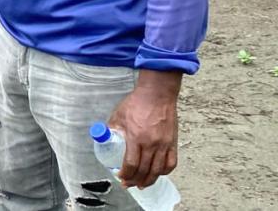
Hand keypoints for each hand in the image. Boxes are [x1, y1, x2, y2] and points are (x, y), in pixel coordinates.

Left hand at [108, 71, 180, 188]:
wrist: (157, 95)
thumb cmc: (137, 103)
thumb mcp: (118, 115)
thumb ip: (112, 129)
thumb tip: (105, 138)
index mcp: (136, 137)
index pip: (131, 164)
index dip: (125, 174)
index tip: (121, 177)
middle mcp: (151, 144)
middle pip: (144, 170)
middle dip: (135, 180)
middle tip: (129, 184)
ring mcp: (163, 144)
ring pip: (158, 170)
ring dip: (149, 180)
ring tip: (142, 184)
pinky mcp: (172, 142)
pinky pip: (171, 163)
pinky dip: (164, 171)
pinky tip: (157, 173)